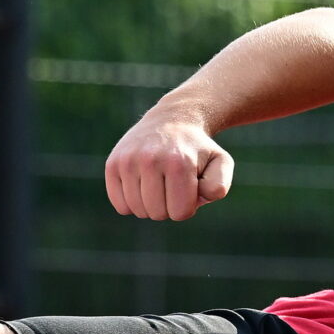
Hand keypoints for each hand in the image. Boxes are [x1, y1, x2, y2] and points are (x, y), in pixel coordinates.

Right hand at [105, 105, 233, 220]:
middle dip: (170, 206)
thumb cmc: (198, 149)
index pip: (180, 213)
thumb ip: (219, 185)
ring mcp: (128, 161)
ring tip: (159, 182)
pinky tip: (142, 184)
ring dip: (151, 204)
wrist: (172, 119)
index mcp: (179, 163)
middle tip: (173, 184)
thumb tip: (197, 198)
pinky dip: (132, 202)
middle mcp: (150, 160)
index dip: (188, 206)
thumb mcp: (220, 162)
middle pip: (158, 214)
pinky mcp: (113, 164)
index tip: (189, 188)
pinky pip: (120, 205)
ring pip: (138, 211)